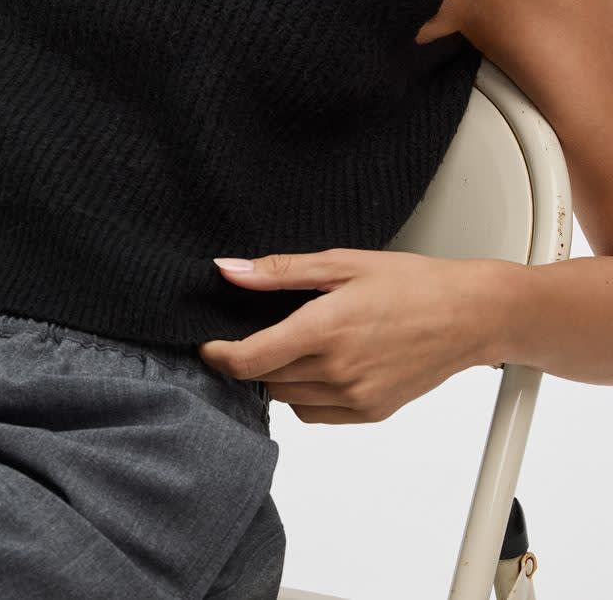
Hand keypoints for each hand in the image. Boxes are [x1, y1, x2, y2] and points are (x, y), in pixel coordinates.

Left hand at [197, 248, 504, 423]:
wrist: (470, 315)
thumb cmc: (411, 282)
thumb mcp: (340, 262)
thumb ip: (278, 271)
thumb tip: (228, 270)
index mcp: (325, 329)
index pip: (250, 359)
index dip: (218, 355)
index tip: (207, 344)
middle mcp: (338, 371)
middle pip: (265, 379)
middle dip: (250, 358)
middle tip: (255, 330)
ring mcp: (356, 397)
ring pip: (287, 399)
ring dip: (277, 376)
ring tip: (290, 343)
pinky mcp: (371, 412)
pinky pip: (315, 414)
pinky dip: (304, 394)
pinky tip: (317, 365)